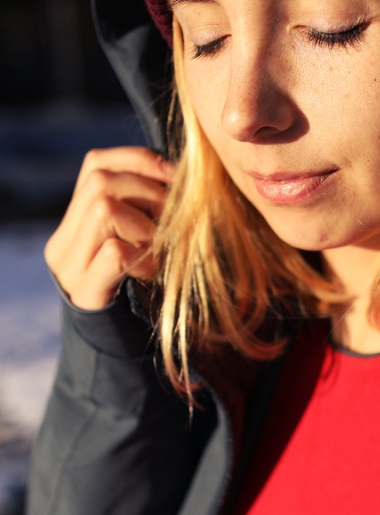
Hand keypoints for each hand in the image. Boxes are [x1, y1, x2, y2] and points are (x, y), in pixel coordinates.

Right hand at [44, 147, 173, 310]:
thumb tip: (183, 174)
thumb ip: (143, 212)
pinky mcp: (85, 292)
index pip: (95, 164)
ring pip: (103, 209)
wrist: (120, 354)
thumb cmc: (140, 293)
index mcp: (73, 223)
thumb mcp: (138, 245)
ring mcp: (69, 268)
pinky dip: (144, 255)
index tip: (174, 174)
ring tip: (161, 247)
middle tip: (175, 216)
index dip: (137, 160)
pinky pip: (115, 252)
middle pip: (100, 181)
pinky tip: (153, 272)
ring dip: (146, 223)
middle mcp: (63, 243)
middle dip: (149, 189)